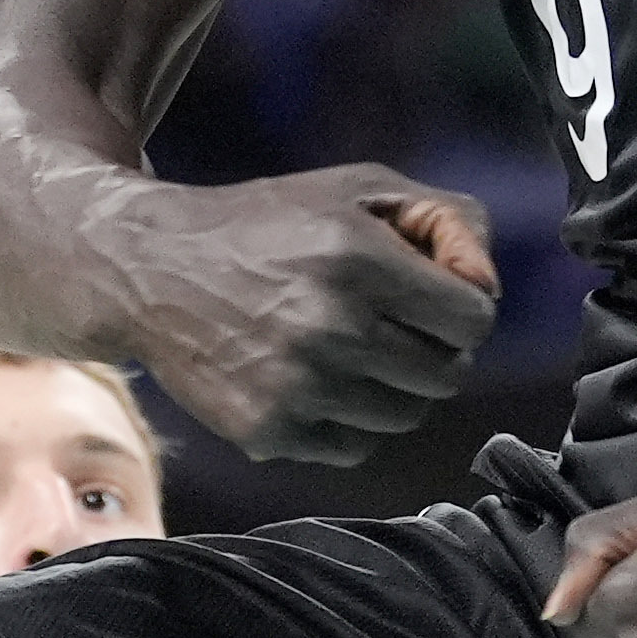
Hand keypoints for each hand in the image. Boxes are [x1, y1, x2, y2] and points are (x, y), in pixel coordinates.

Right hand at [108, 161, 498, 462]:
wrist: (149, 268)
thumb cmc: (266, 224)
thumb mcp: (357, 190)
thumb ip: (447, 220)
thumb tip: (487, 287)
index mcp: (357, 258)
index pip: (473, 318)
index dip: (458, 303)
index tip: (425, 293)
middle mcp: (329, 327)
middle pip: (447, 375)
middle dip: (429, 346)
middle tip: (385, 320)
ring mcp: (297, 387)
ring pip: (406, 416)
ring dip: (391, 386)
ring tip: (346, 346)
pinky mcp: (268, 432)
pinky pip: (356, 447)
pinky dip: (347, 419)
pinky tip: (309, 376)